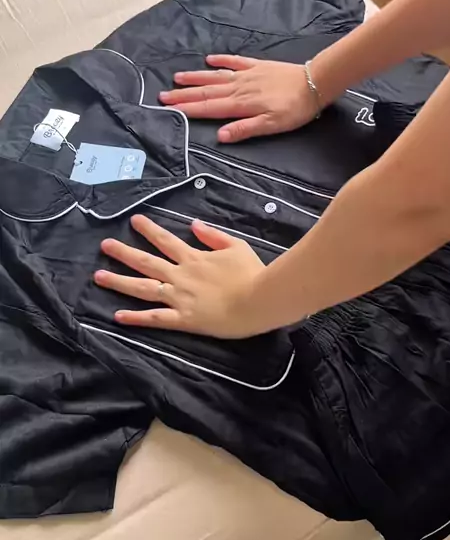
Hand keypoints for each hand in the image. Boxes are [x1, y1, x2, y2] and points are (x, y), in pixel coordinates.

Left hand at [95, 214, 266, 338]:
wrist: (259, 300)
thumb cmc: (252, 273)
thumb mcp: (236, 246)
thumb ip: (213, 236)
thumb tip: (193, 224)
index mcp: (193, 258)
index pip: (165, 240)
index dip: (148, 230)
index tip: (134, 220)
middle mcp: (180, 275)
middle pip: (146, 262)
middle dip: (124, 252)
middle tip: (105, 245)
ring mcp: (179, 297)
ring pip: (143, 288)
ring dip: (119, 282)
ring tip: (99, 276)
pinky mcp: (183, 319)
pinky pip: (155, 318)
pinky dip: (136, 318)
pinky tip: (118, 316)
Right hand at [159, 55, 321, 142]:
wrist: (315, 83)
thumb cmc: (295, 109)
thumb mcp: (271, 125)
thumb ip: (244, 129)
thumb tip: (219, 135)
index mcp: (240, 104)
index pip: (208, 107)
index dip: (187, 108)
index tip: (168, 108)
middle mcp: (239, 87)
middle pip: (206, 91)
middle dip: (183, 94)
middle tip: (162, 94)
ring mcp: (247, 75)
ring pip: (216, 76)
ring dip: (196, 77)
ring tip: (177, 77)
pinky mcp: (258, 66)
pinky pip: (235, 62)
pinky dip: (221, 61)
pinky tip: (210, 60)